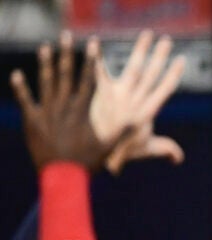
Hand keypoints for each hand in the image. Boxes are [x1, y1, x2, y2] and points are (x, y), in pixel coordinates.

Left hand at [10, 32, 109, 171]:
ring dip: (45, 64)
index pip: (88, 80)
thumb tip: (138, 122)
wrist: (62, 175)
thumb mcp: (108, 147)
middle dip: (67, 54)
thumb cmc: (86, 162)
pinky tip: (17, 75)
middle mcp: (64, 107)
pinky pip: (25, 100)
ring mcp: (47, 112)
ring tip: (45, 47)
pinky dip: (20, 88)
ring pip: (46, 83)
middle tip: (66, 36)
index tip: (93, 45)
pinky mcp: (32, 121)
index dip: (91, 61)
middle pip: (66, 75)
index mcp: (82, 111)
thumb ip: (121, 133)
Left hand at [90, 30, 185, 174]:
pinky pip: (100, 74)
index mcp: (148, 112)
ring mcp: (119, 98)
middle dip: (160, 57)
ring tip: (147, 35)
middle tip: (167, 40)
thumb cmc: (122, 152)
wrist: (97, 156)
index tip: (181, 60)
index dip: (174, 74)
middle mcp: (136, 103)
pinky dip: (97, 59)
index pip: (165, 90)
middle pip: (151, 75)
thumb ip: (164, 149)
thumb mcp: (146, 148)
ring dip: (141, 51)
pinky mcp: (101, 95)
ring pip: (134, 69)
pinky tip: (96, 43)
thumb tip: (180, 159)